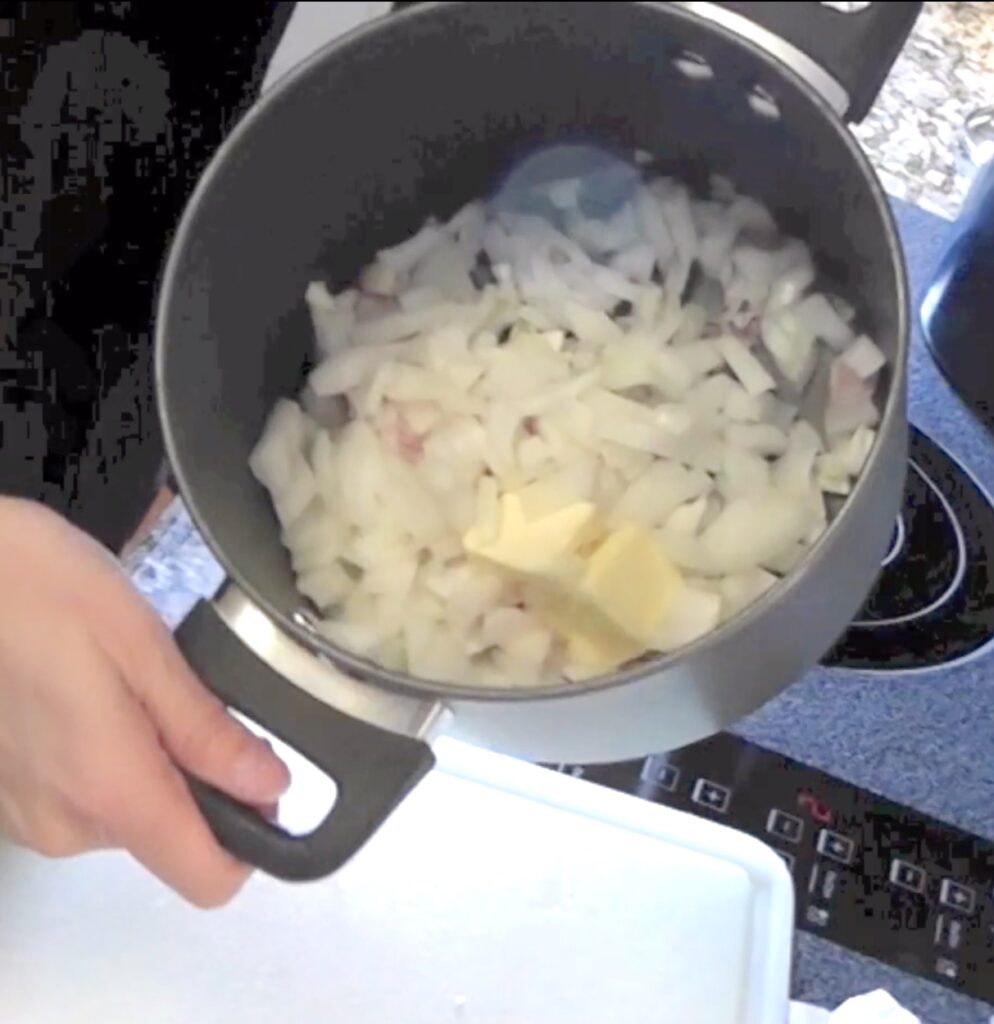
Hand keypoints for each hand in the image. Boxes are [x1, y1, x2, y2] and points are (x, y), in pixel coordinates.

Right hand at [0, 498, 288, 906]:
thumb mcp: (143, 649)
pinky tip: (90, 693)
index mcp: (112, 794)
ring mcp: (27, 816)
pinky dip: (106, 756)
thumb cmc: (43, 591)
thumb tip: (273, 789)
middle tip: (182, 694)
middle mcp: (66, 828)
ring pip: (128, 812)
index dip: (250, 840)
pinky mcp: (8, 796)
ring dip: (150, 759)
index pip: (207, 878)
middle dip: (197, 775)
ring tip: (127, 684)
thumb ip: (207, 731)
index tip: (262, 781)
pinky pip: (84, 796)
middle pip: (171, 836)